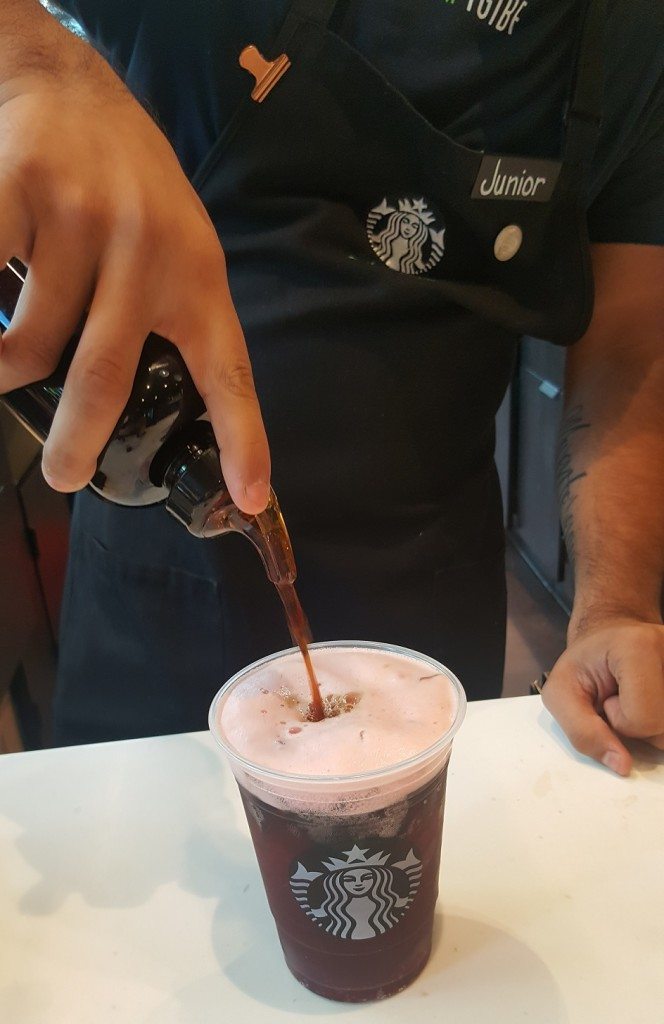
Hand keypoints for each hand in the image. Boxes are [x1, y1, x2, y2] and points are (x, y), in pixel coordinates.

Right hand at [0, 10, 269, 512]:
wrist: (73, 90)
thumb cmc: (133, 186)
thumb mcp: (180, 246)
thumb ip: (171, 315)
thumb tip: (139, 405)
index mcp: (199, 276)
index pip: (229, 371)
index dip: (243, 441)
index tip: (249, 498)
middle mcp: (148, 251)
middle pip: (109, 376)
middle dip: (79, 441)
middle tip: (64, 476)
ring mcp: (81, 220)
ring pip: (33, 342)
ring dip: (9, 373)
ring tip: (8, 368)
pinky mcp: (19, 192)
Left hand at [542, 617, 663, 774]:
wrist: (609, 640)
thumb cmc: (584, 664)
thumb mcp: (561, 692)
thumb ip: (582, 731)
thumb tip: (622, 766)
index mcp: (638, 648)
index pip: (644, 719)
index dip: (620, 721)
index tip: (608, 699)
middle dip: (639, 727)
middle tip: (623, 699)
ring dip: (653, 726)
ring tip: (636, 700)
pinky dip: (660, 722)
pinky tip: (650, 702)